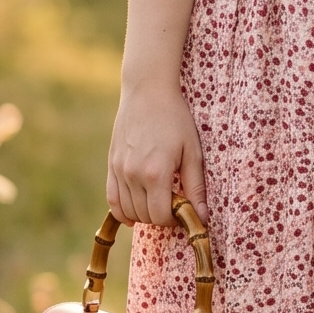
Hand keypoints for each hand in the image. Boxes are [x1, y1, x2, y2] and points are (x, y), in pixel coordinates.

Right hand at [107, 81, 206, 226]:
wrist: (147, 91)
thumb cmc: (175, 118)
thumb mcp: (192, 151)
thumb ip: (196, 186)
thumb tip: (202, 218)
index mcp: (156, 173)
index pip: (161, 216)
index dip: (174, 220)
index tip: (184, 212)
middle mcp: (133, 175)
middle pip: (144, 216)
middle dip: (161, 217)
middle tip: (174, 206)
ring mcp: (119, 170)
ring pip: (127, 210)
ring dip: (143, 214)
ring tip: (158, 203)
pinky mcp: (111, 164)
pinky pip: (111, 199)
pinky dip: (121, 212)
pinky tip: (132, 216)